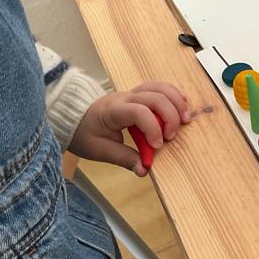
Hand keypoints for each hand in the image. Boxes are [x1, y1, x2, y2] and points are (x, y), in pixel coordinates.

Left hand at [69, 82, 190, 176]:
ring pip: (161, 88)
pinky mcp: (139, 94)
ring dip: (176, 102)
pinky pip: (160, 88)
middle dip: (170, 117)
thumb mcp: (100, 151)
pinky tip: (182, 107)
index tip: (157, 147)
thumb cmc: (85, 134)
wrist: (73, 118)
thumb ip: (124, 159)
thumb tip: (144, 170)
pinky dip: (174, 96)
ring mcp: (133, 93)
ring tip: (185, 120)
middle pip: (156, 97)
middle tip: (172, 137)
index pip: (139, 112)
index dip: (153, 128)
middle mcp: (125, 97)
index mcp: (113, 110)